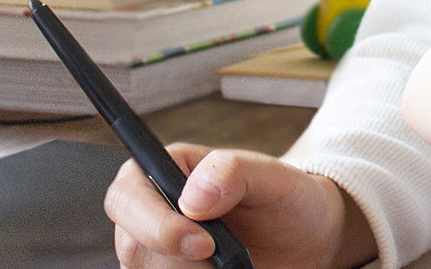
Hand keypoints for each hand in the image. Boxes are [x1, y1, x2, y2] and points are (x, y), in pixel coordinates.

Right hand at [104, 144, 368, 268]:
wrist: (303, 239)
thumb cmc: (285, 200)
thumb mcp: (272, 177)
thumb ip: (234, 172)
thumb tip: (193, 196)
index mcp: (167, 170)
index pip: (127, 196)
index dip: (154, 224)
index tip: (202, 244)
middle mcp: (151, 210)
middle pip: (133, 246)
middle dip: (180, 259)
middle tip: (224, 257)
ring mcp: (154, 249)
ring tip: (228, 261)